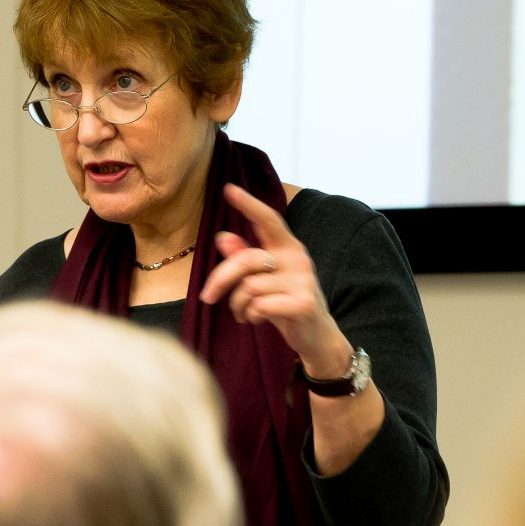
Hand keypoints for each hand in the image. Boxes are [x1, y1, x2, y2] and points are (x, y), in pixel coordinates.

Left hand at [199, 184, 350, 371]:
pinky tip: (256, 320)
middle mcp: (298, 258)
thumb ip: (245, 258)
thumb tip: (222, 237)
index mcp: (288, 247)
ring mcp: (303, 280)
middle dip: (221, 279)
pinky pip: (260, 305)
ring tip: (243, 313)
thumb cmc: (285, 303)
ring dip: (238, 305)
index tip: (228, 188)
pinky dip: (251, 315)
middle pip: (246, 260)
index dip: (248, 204)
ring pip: (249, 287)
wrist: (317, 336)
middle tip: (207, 297)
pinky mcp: (303, 303)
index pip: (267, 220)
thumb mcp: (264, 279)